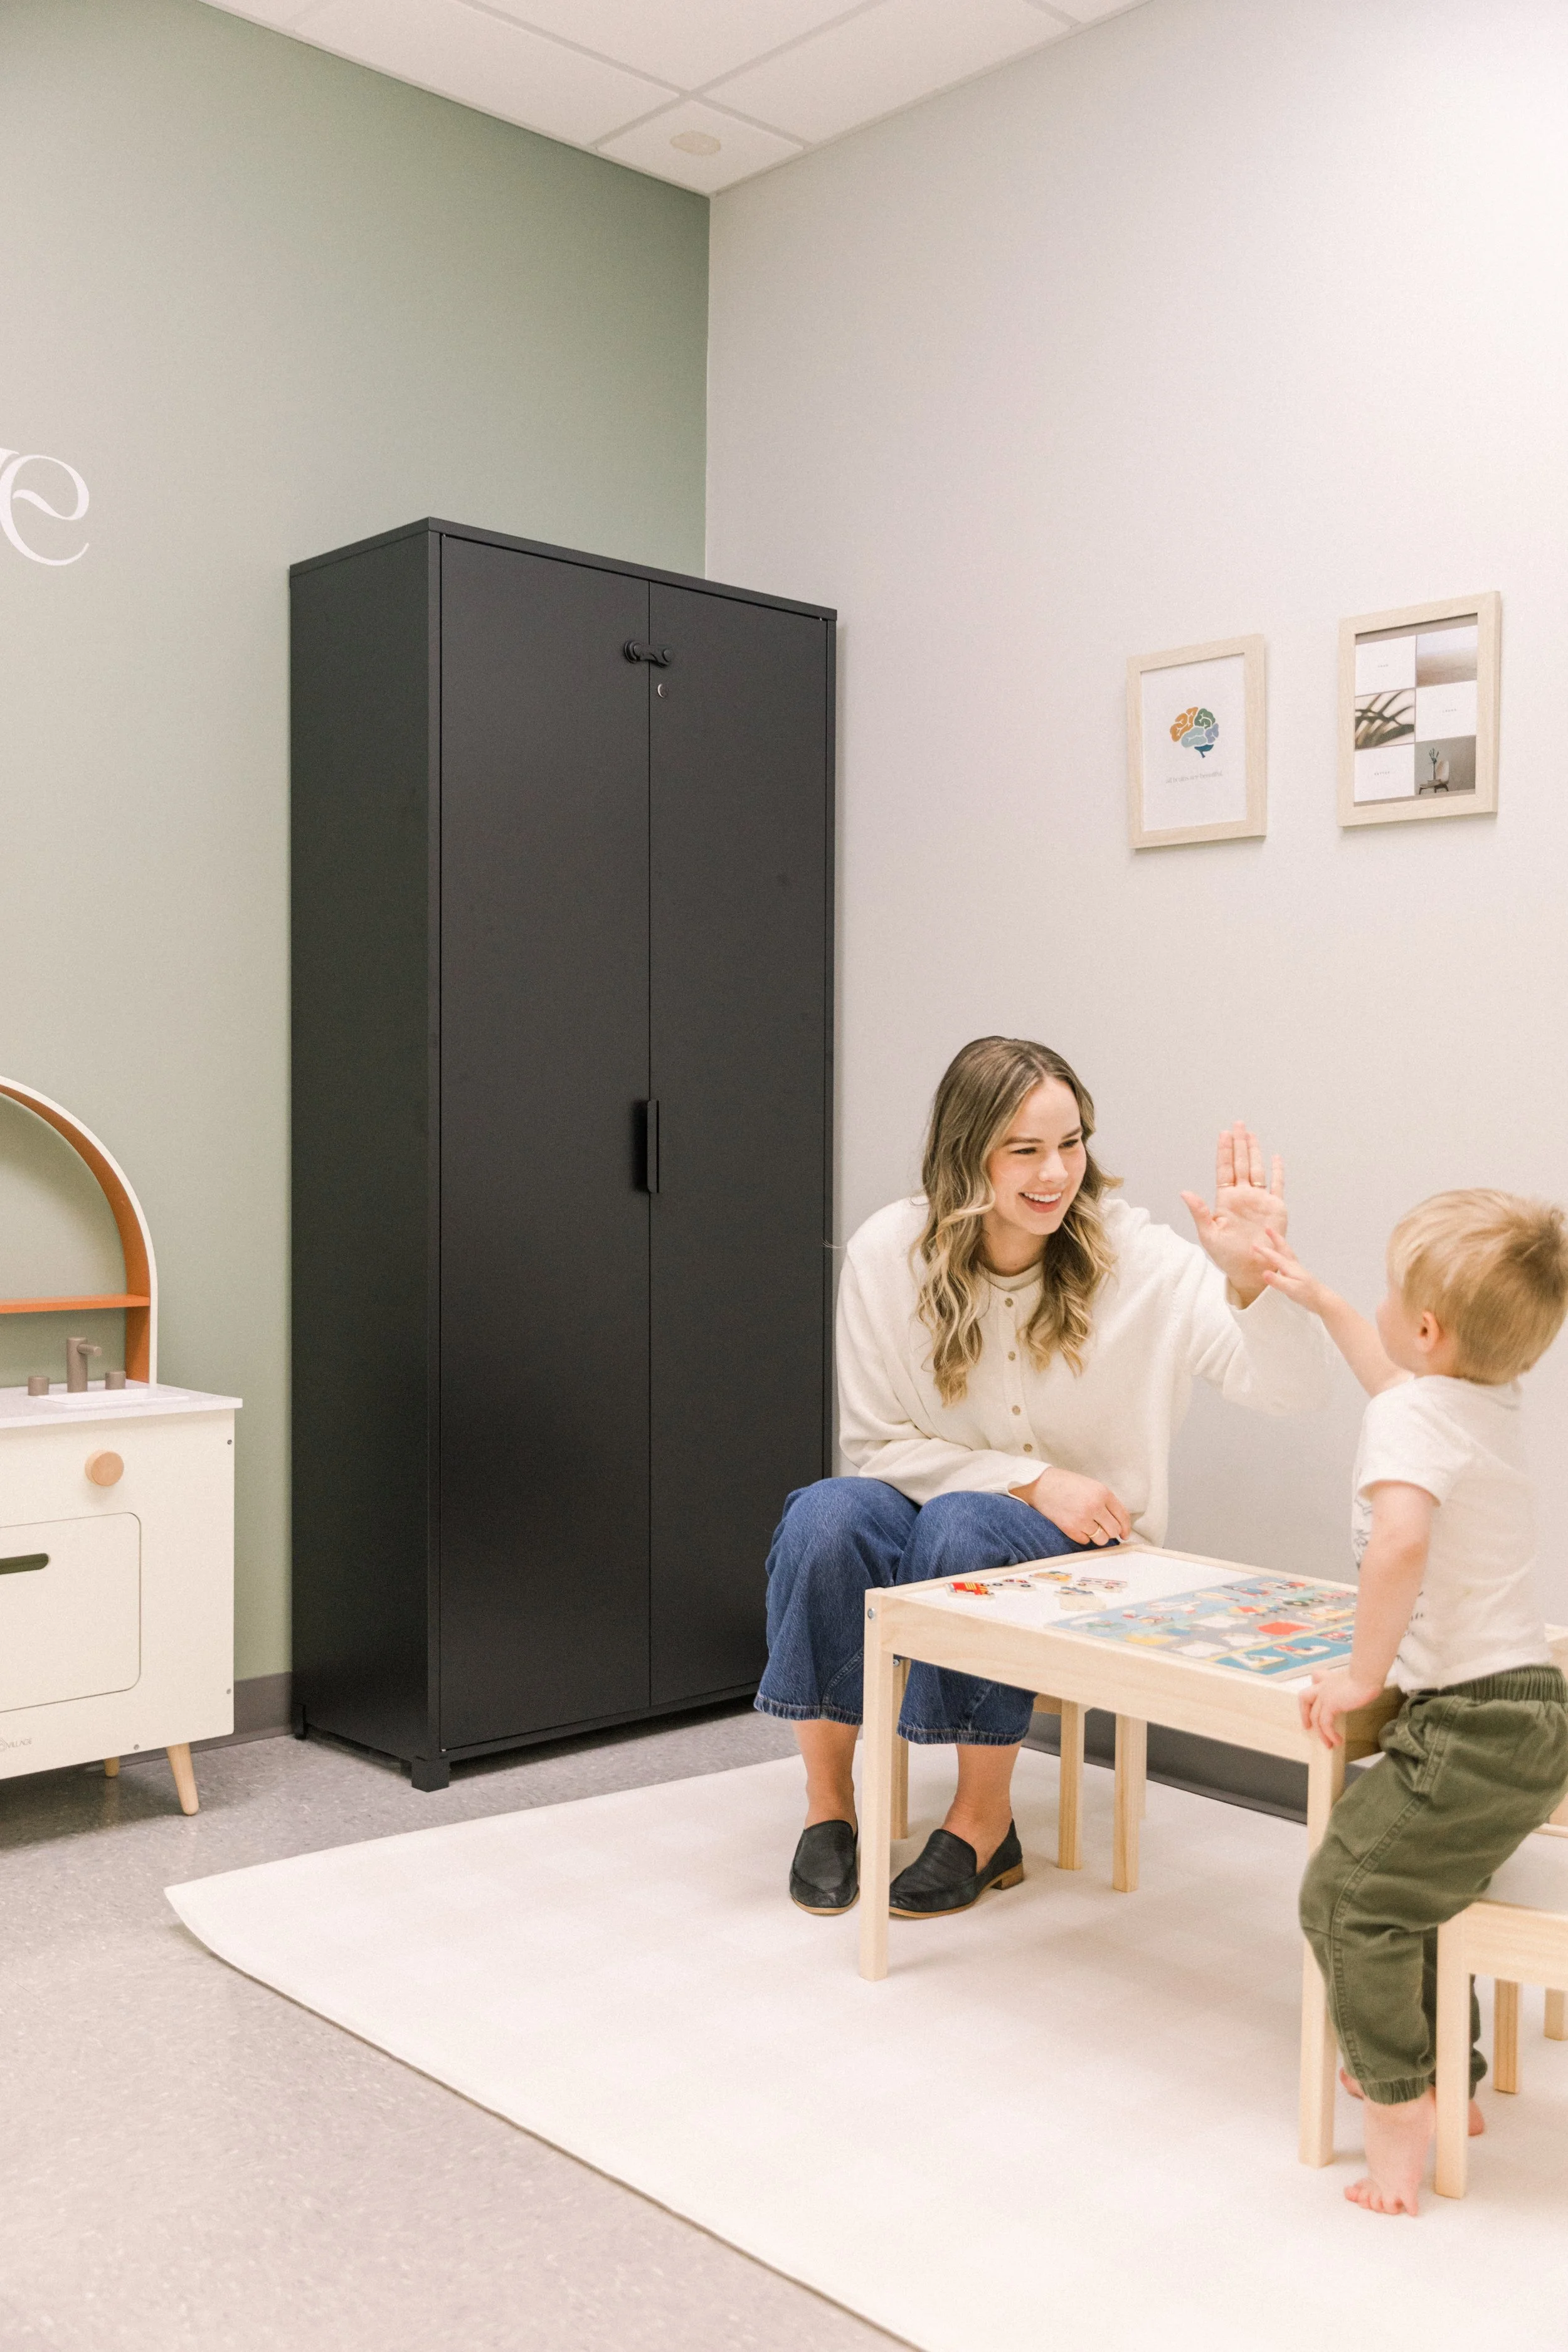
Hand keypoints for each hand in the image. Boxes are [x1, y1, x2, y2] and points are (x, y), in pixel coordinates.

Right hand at [1017, 1466, 1131, 1547]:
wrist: (1040, 1485)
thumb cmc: (1065, 1484)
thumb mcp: (1091, 1486)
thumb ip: (1105, 1501)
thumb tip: (1117, 1522)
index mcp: (1102, 1492)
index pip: (1123, 1516)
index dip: (1126, 1528)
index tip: (1124, 1534)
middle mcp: (1095, 1506)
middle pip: (1114, 1530)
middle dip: (1111, 1532)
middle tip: (1103, 1530)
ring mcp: (1082, 1518)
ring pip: (1101, 1539)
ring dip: (1097, 1536)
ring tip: (1088, 1527)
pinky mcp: (1070, 1528)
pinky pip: (1085, 1541)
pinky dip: (1083, 1536)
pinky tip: (1075, 1526)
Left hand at [1180, 1120, 1286, 1304]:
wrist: (1250, 1270)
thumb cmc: (1226, 1256)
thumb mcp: (1208, 1235)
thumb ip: (1198, 1212)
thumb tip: (1185, 1191)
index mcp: (1225, 1201)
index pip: (1224, 1170)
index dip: (1224, 1152)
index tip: (1224, 1134)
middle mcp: (1242, 1197)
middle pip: (1240, 1164)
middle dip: (1239, 1144)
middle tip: (1238, 1124)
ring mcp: (1259, 1201)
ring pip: (1257, 1170)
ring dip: (1254, 1152)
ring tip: (1251, 1134)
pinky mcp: (1275, 1208)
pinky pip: (1277, 1185)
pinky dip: (1278, 1171)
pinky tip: (1275, 1157)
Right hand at [1254, 1227, 1329, 1315]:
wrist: (1322, 1300)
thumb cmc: (1308, 1295)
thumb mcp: (1291, 1289)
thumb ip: (1277, 1281)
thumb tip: (1264, 1273)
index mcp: (1290, 1267)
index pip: (1274, 1256)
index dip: (1263, 1251)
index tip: (1254, 1246)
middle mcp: (1294, 1266)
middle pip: (1283, 1248)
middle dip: (1275, 1238)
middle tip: (1268, 1229)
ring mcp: (1297, 1269)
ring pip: (1287, 1252)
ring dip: (1280, 1244)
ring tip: (1275, 1239)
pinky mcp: (1299, 1275)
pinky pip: (1289, 1259)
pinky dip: (1284, 1253)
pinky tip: (1283, 1259)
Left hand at [1299, 1665, 1385, 1747]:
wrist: (1367, 1676)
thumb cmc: (1368, 1677)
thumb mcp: (1359, 1680)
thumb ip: (1355, 1686)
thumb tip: (1365, 1693)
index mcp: (1330, 1678)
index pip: (1315, 1678)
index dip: (1313, 1688)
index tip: (1316, 1700)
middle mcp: (1324, 1686)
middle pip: (1304, 1697)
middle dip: (1304, 1713)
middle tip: (1308, 1727)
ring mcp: (1325, 1695)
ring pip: (1314, 1716)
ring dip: (1321, 1733)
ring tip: (1329, 1745)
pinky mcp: (1330, 1704)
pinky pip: (1325, 1723)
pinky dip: (1329, 1734)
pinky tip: (1337, 1741)